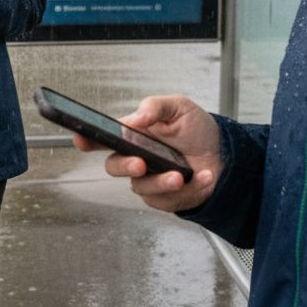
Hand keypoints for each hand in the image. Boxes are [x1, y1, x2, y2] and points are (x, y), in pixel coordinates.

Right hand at [73, 95, 222, 212]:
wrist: (224, 154)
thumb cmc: (197, 130)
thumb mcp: (179, 107)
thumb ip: (155, 107)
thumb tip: (135, 118)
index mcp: (134, 135)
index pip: (103, 138)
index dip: (87, 140)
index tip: (81, 139)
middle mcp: (136, 158)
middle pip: (114, 166)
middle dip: (125, 166)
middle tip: (140, 163)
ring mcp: (149, 180)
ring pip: (141, 187)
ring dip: (161, 182)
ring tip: (180, 175)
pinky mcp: (164, 198)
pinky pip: (165, 200)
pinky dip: (187, 188)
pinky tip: (201, 176)